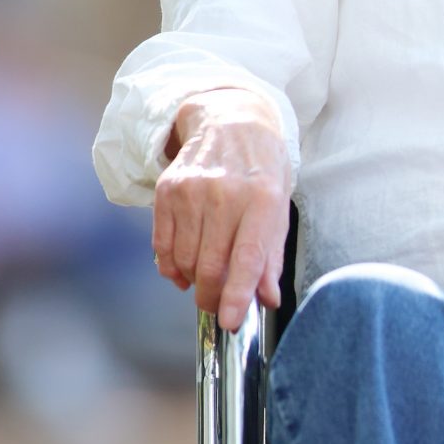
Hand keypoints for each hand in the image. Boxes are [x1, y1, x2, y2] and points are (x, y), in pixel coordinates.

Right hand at [153, 90, 292, 331]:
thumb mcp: (280, 207)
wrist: (232, 121)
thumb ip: (272, 256)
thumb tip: (266, 299)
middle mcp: (226, 194)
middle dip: (211, 297)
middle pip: (211, 264)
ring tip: (205, 277)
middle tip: (216, 306)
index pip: (247, 258)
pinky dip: (172, 266)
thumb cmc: (262, 169)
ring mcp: (192, 191)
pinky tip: (184, 266)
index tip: (229, 321)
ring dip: (194, 280)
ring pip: (185, 259)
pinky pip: (163, 245)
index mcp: (263, 199)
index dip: (236, 296)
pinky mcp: (167, 190)